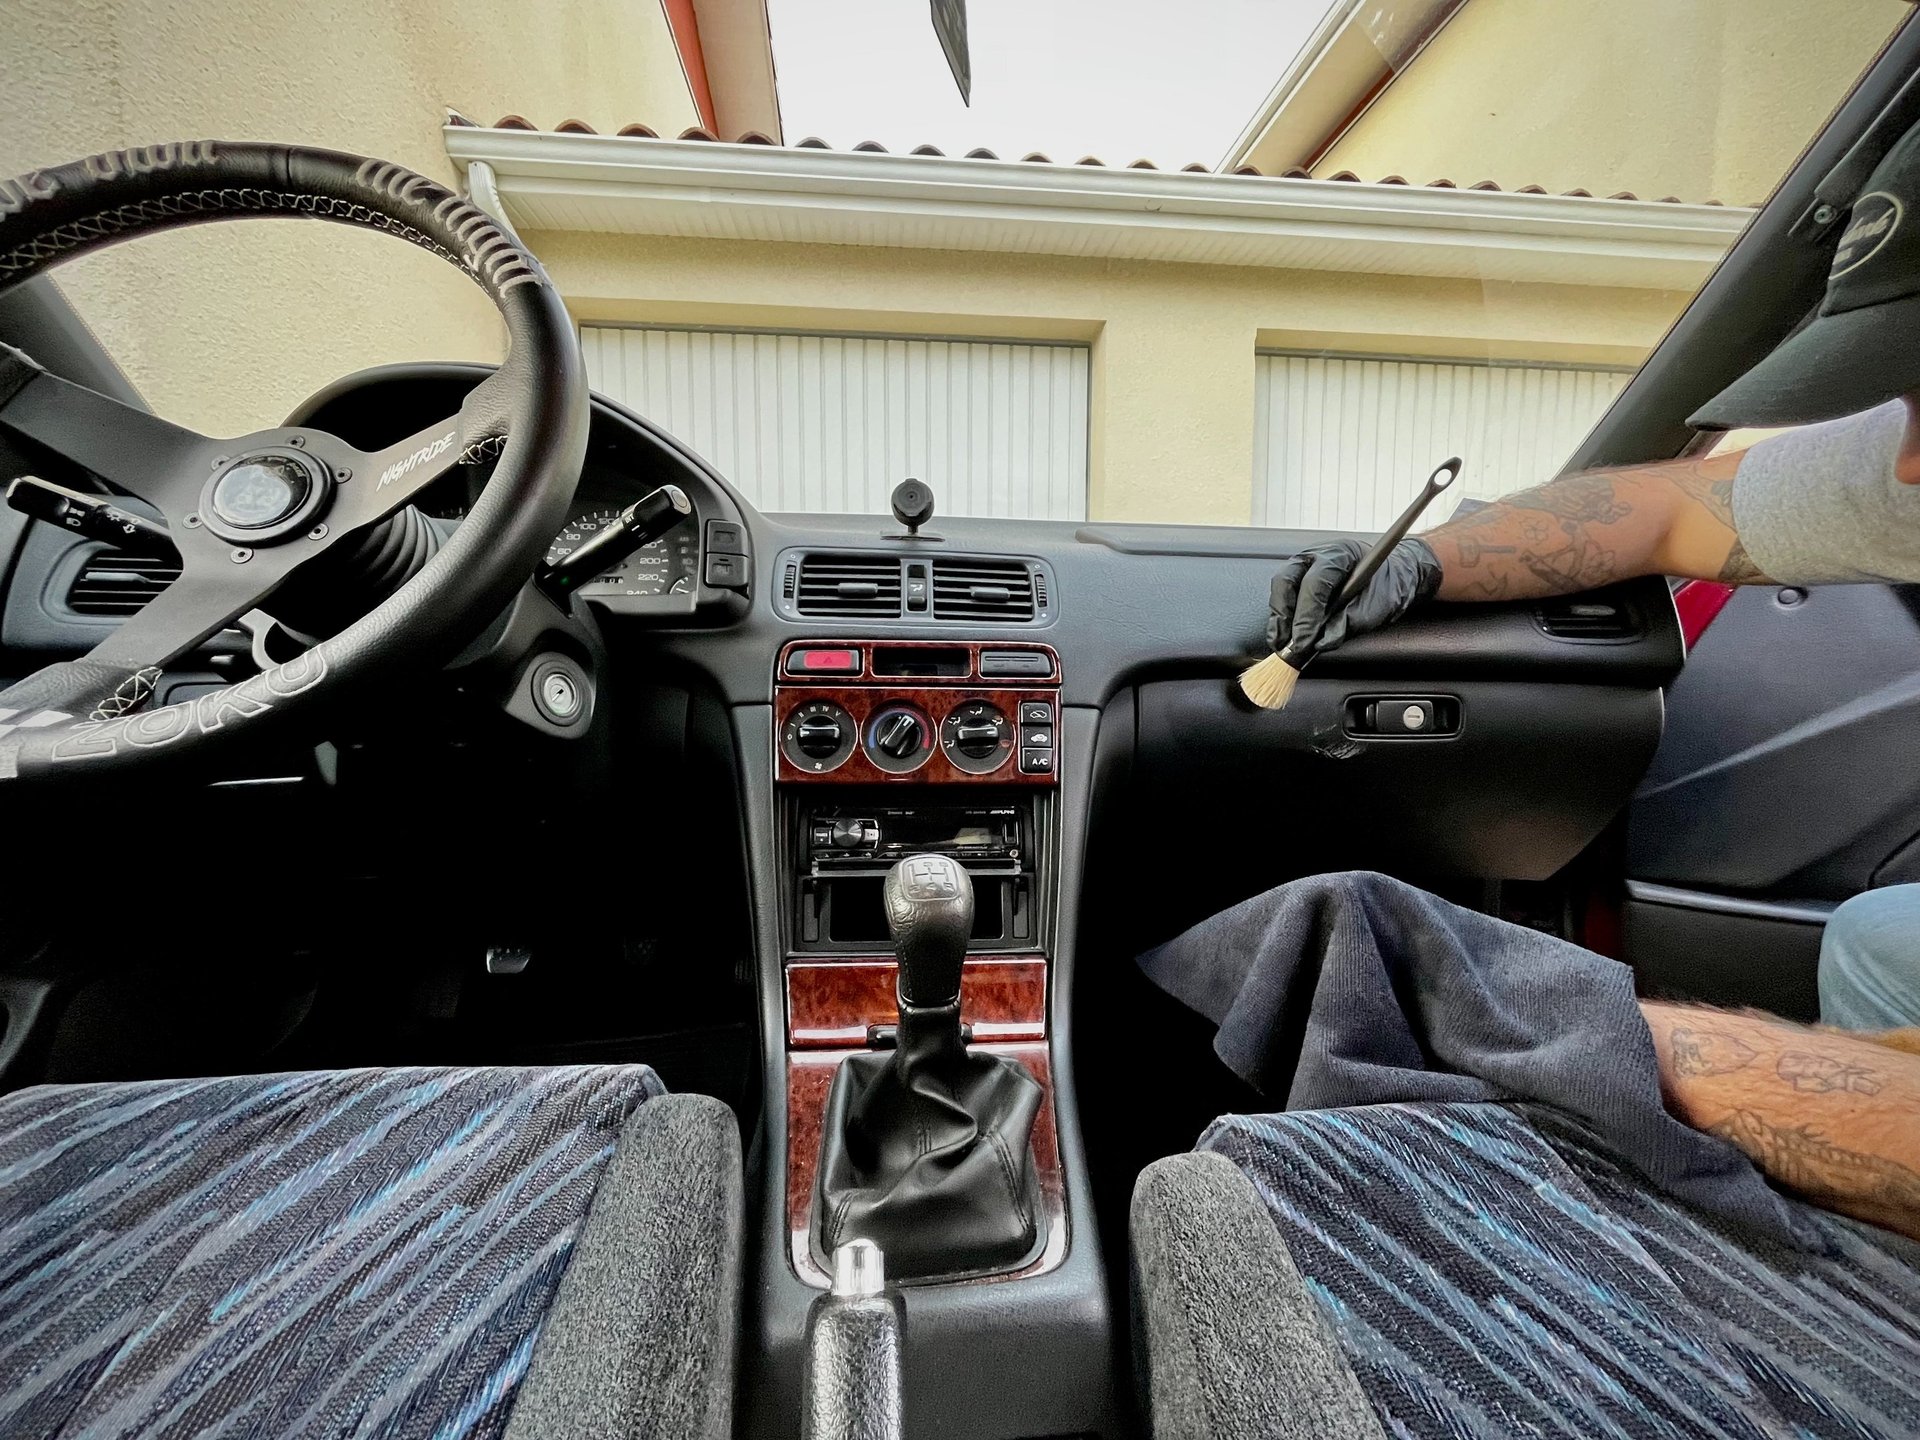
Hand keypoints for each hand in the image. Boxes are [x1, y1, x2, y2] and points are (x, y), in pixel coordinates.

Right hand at [1266, 537, 1441, 657]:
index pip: (1315, 584)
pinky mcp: (1300, 578)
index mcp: (1339, 554)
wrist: (1394, 576)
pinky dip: (1283, 617)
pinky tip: (1285, 635)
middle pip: (1286, 581)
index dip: (1307, 615)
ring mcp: (1305, 565)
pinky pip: (1284, 596)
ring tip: (1282, 643)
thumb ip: (1350, 623)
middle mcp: (1316, 555)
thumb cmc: (1387, 584)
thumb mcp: (1377, 607)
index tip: (1304, 641)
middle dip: (1284, 616)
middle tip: (1287, 644)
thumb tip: (1323, 641)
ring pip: (1281, 588)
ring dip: (1280, 618)